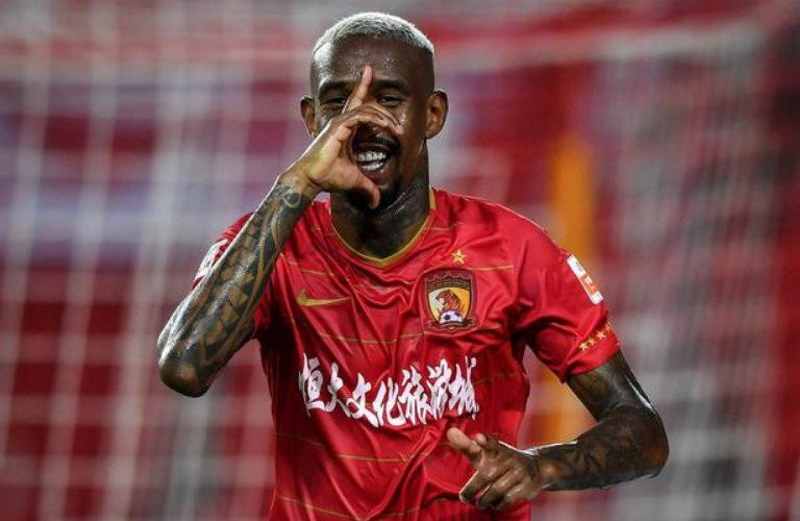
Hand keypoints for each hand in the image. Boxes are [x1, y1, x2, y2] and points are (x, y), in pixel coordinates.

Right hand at [290, 65, 401, 208]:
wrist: (311, 179)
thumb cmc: (328, 177)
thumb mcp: (355, 181)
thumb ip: (368, 188)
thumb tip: (376, 202)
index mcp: (346, 128)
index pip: (357, 104)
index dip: (363, 87)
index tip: (370, 72)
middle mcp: (342, 122)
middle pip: (363, 101)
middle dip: (378, 100)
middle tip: (395, 118)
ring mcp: (339, 123)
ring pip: (366, 108)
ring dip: (384, 116)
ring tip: (397, 129)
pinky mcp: (338, 127)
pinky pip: (361, 116)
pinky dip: (375, 119)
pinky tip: (386, 127)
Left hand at [447, 427, 543, 510]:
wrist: (535, 468)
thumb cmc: (500, 460)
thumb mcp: (484, 452)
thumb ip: (466, 445)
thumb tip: (450, 432)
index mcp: (497, 448)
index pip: (490, 443)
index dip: (485, 441)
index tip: (478, 437)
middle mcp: (509, 458)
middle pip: (486, 475)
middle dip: (472, 489)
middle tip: (463, 497)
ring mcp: (519, 472)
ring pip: (495, 491)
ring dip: (485, 500)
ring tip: (480, 502)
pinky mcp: (527, 485)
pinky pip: (508, 499)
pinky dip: (498, 504)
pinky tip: (494, 503)